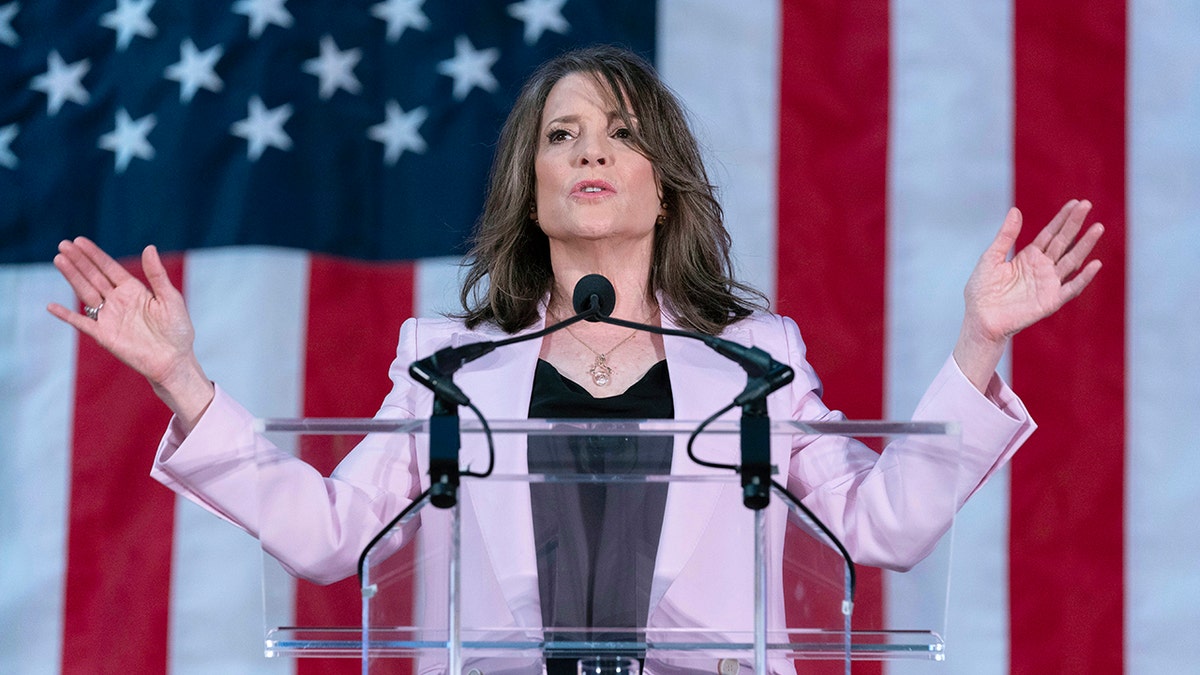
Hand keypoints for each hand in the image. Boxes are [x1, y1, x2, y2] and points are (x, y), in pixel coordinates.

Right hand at [47, 237, 213, 428]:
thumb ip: (157, 275)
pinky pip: (82, 323)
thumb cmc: (177, 329)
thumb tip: (149, 247)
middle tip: (63, 245)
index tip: (79, 240)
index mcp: (134, 290)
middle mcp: (118, 301)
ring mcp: (109, 317)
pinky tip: (52, 306)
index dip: (95, 255)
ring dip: (72, 277)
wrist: (174, 360)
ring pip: (85, 293)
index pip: (110, 268)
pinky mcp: (104, 335)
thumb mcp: (170, 298)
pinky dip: (67, 315)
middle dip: (79, 261)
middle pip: (94, 277)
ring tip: (59, 260)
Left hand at [954, 200, 1103, 389]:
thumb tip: (1015, 210)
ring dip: (1085, 245)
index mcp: (1029, 257)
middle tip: (1087, 204)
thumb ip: (1005, 236)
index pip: (1050, 234)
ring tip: (1098, 228)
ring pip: (1072, 261)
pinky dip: (1084, 278)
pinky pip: (1071, 288)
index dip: (1062, 219)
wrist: (980, 320)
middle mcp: (1042, 268)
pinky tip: (1095, 264)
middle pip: (1063, 242)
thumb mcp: (991, 258)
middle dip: (1075, 224)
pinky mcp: (1050, 301)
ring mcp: (1048, 284)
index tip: (1075, 203)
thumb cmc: (982, 291)